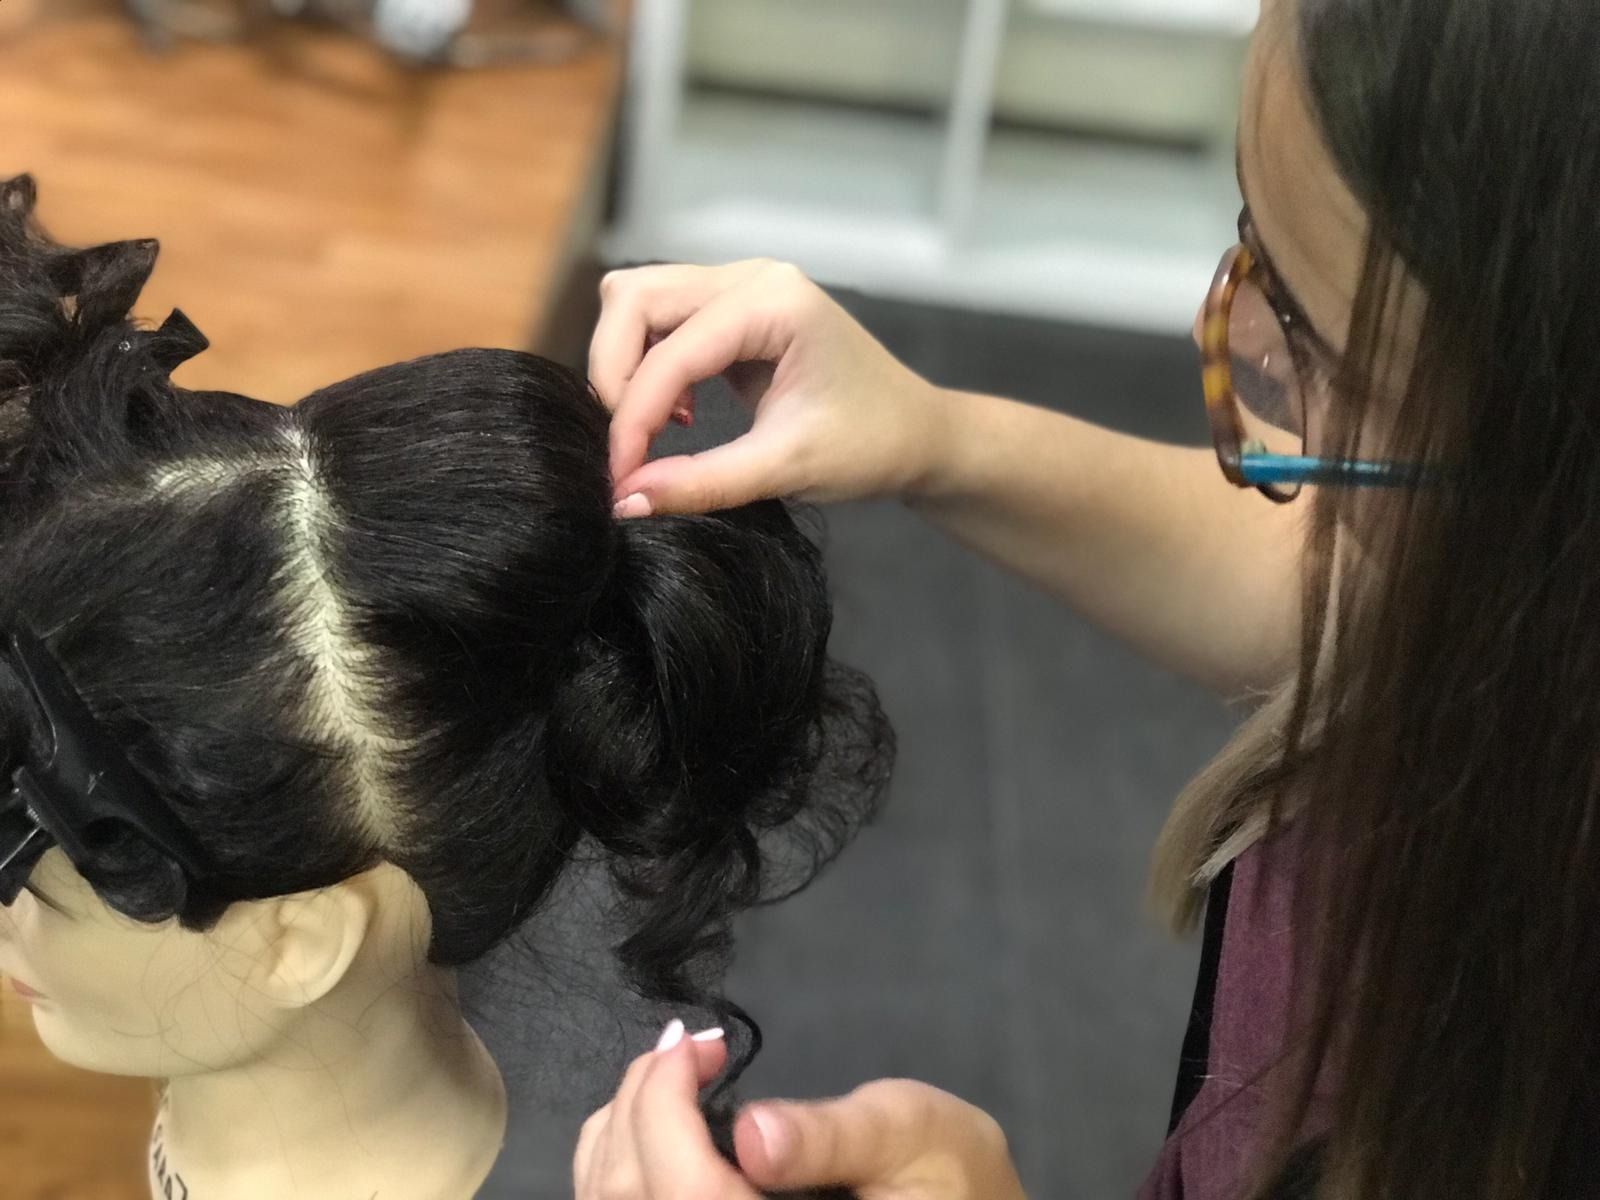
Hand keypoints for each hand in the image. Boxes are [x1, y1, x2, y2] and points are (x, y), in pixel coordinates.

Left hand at [574, 1020, 1025, 1199]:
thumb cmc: (954, 1181)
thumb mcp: (914, 1139)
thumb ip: (832, 1138)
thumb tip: (754, 1133)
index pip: (681, 1191)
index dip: (662, 1106)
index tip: (695, 1041)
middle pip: (632, 1198)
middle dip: (637, 1106)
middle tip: (683, 1046)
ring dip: (619, 1133)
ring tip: (668, 1074)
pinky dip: (623, 1164)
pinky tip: (655, 1122)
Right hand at [590, 260, 951, 516]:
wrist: (916, 435)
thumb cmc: (870, 446)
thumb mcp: (786, 469)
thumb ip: (702, 483)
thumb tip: (623, 500)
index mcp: (775, 302)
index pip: (672, 348)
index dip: (633, 414)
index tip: (619, 476)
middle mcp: (752, 278)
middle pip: (635, 299)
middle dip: (615, 374)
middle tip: (627, 445)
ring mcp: (740, 286)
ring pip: (638, 302)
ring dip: (627, 366)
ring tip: (656, 429)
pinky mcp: (731, 309)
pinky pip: (660, 320)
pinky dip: (650, 366)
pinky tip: (682, 415)